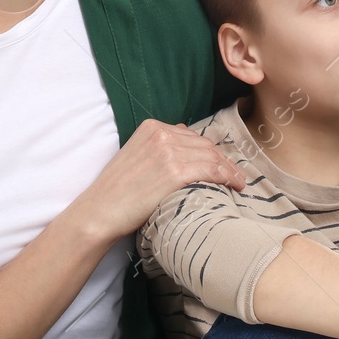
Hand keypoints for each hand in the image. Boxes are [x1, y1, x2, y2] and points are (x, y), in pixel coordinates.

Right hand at [72, 118, 248, 241]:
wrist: (100, 211)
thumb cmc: (117, 191)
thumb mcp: (135, 155)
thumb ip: (158, 145)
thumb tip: (183, 134)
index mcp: (151, 127)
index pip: (192, 136)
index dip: (210, 151)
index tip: (221, 164)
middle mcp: (160, 134)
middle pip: (205, 145)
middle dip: (223, 160)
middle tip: (235, 176)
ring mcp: (168, 152)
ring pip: (212, 157)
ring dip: (229, 170)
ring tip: (238, 183)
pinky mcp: (174, 172)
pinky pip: (211, 170)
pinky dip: (227, 177)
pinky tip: (234, 186)